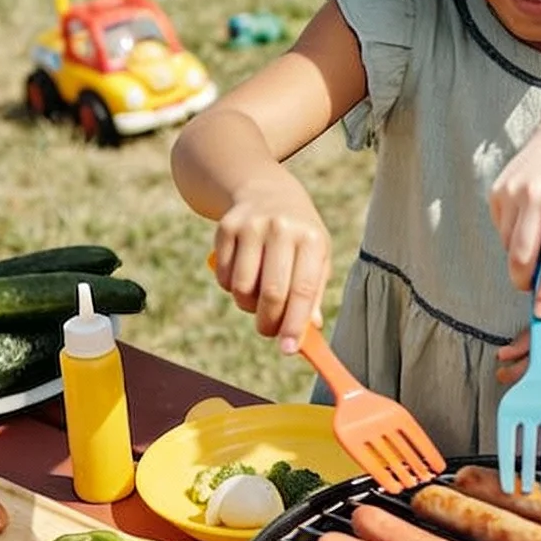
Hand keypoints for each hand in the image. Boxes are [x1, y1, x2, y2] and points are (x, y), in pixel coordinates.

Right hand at [210, 170, 328, 349]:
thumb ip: (313, 293)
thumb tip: (309, 329)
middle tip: (269, 331)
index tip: (289, 349)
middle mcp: (281, 229)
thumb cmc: (298, 235)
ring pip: (242, 288)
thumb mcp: (316, 256)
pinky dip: (231, 288)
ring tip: (258, 297)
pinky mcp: (226, 228)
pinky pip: (223, 277)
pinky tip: (243, 276)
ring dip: (248, 305)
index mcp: (311, 238)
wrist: (266, 191)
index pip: (303, 290)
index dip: (295, 324)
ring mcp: (251, 226)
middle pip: (271, 293)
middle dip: (269, 322)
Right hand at [490, 103, 540, 314]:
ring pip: (508, 246)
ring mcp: (511, 191)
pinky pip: (501, 229)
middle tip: (535, 289)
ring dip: (523, 255)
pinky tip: (532, 217)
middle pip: (520, 257)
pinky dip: (514, 235)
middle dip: (525, 282)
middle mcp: (535, 196)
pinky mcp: (497, 189)